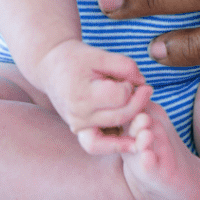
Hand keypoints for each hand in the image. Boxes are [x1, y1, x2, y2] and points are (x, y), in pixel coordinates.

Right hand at [36, 39, 152, 152]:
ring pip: (113, 133)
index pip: (120, 97)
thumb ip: (126, 66)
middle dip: (139, 103)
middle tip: (148, 89)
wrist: (52, 69)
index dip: (131, 86)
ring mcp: (78, 127)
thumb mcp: (102, 55)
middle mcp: (79, 116)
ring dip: (132, 124)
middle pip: (121, 116)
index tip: (131, 78)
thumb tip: (142, 84)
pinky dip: (117, 141)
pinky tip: (132, 137)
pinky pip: (100, 144)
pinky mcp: (80, 132)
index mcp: (83, 94)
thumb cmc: (78, 59)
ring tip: (144, 115)